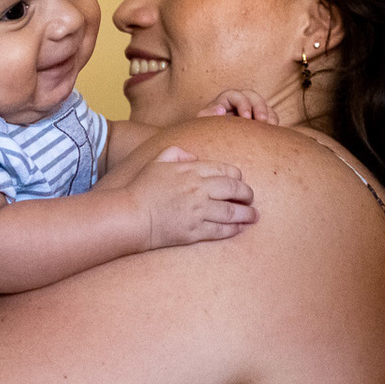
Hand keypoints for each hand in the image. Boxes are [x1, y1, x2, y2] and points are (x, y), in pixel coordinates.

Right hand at [127, 146, 257, 249]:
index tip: (239, 182)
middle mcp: (199, 190)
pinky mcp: (195, 231)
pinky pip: (221, 230)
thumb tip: (193, 155)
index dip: (237, 177)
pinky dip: (235, 229)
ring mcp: (198, 212)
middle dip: (247, 194)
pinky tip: (241, 229)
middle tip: (250, 199)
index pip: (225, 170)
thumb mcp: (157, 161)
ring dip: (247, 214)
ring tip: (254, 216)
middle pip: (234, 189)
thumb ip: (176, 152)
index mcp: (192, 171)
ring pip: (233, 212)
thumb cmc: (141, 188)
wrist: (130, 215)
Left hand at [198, 89, 279, 124]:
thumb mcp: (203, 123)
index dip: (243, 104)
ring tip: (269, 127)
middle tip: (261, 120)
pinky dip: (273, 122)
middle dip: (259, 107)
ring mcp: (251, 110)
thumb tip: (221, 110)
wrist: (214, 143)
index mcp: (225, 100)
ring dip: (268, 114)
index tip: (246, 117)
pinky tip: (272, 131)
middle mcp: (239, 102)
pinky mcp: (259, 119)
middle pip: (252, 96)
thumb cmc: (207, 131)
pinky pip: (271, 116)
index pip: (235, 95)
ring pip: (264, 105)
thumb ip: (207, 115)